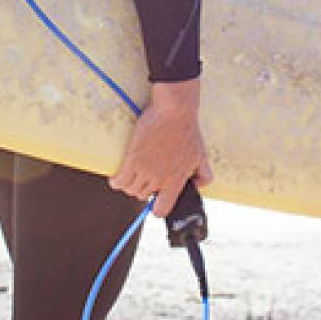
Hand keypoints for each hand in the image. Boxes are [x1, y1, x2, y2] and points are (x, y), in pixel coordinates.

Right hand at [109, 78, 212, 217]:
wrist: (174, 111)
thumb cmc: (188, 130)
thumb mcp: (201, 155)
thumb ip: (204, 174)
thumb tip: (198, 185)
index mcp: (176, 181)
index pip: (163, 209)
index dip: (157, 208)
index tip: (155, 200)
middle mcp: (160, 179)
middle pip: (142, 197)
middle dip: (142, 189)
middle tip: (143, 178)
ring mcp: (145, 170)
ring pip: (130, 190)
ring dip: (128, 185)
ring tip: (130, 175)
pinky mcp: (132, 159)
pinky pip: (119, 181)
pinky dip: (116, 181)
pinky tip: (117, 177)